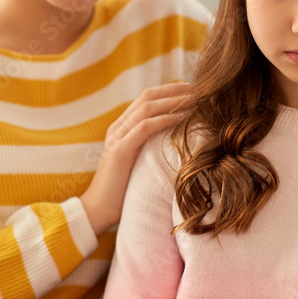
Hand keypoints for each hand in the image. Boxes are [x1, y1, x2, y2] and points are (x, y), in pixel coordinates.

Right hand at [80, 83, 192, 234]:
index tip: (194, 90)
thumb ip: (149, 148)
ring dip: (174, 101)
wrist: (97, 210)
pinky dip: (165, 120)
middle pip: (148, 96)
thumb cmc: (121, 191)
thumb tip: (176, 142)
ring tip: (196, 99)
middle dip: (175, 90)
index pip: (147, 98)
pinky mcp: (120, 151)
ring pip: (147, 108)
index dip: (170, 90)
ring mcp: (117, 137)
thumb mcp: (138, 163)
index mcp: (121, 128)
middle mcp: (118, 127)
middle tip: (200, 88)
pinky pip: (144, 127)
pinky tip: (182, 118)